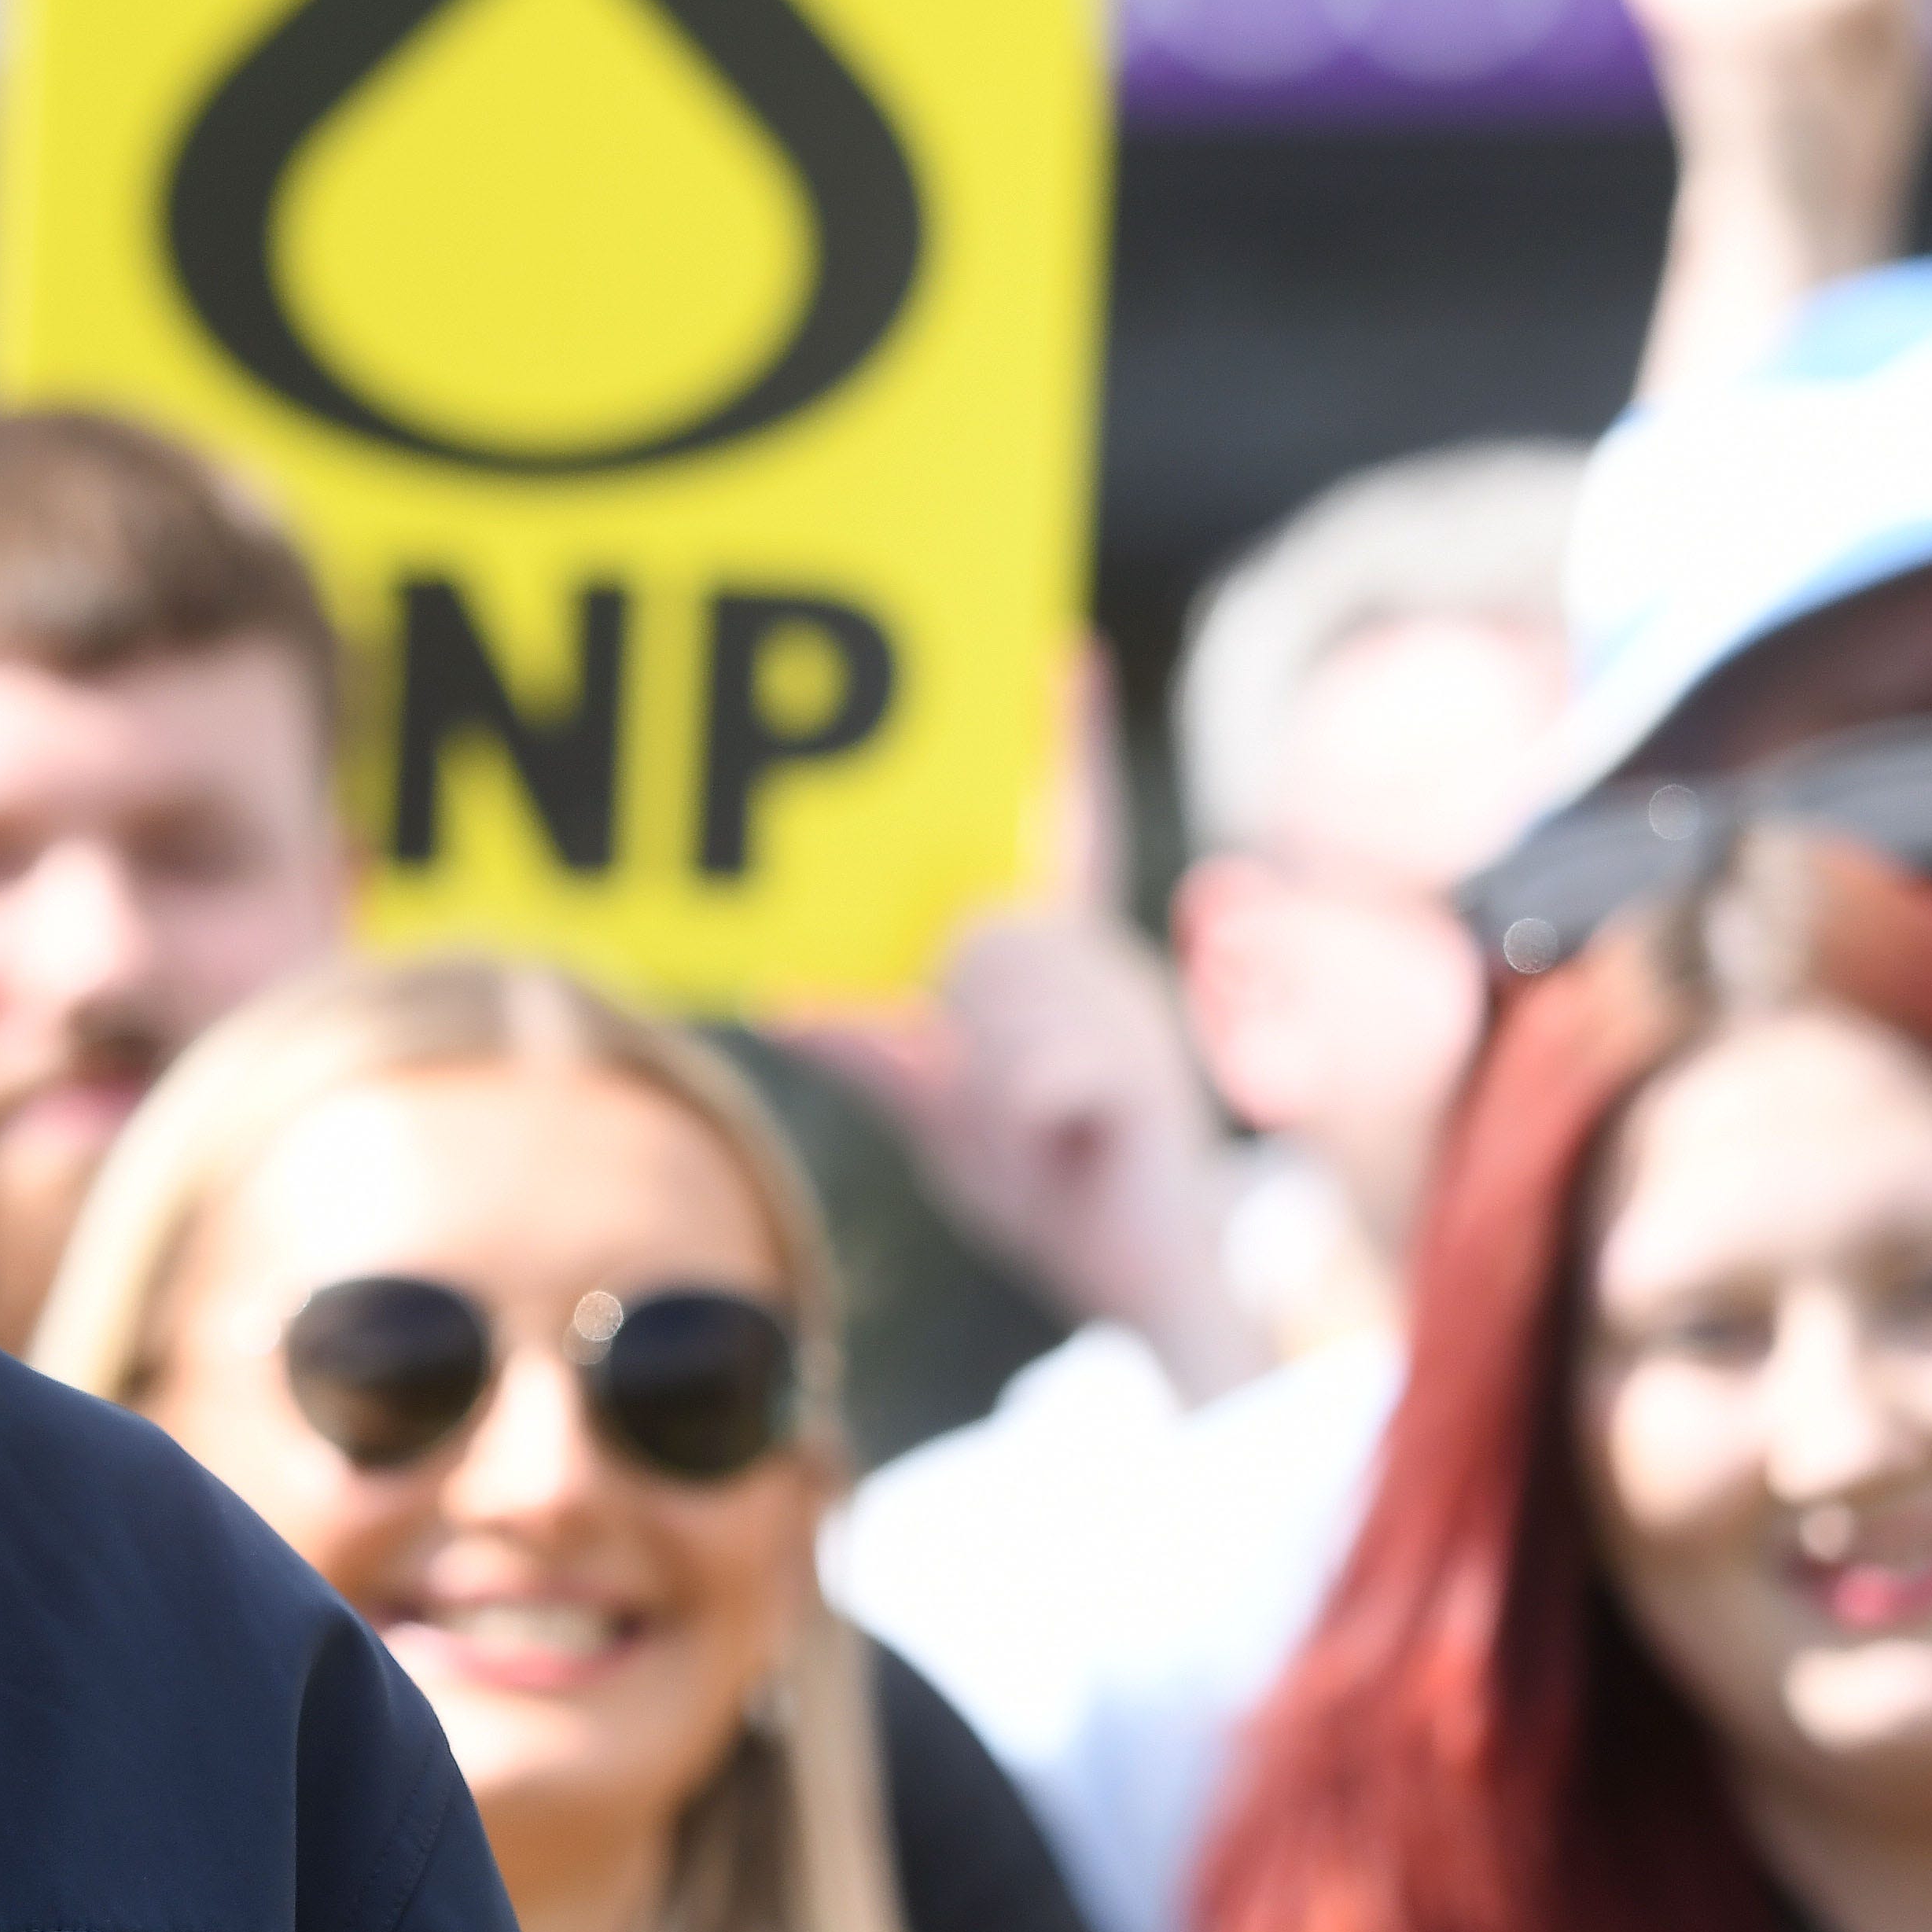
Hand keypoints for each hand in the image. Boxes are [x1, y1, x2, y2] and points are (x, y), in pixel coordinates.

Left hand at [786, 647, 1271, 1401]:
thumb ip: (874, 1051)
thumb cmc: (1050, 1188)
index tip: (1055, 652)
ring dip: (995, 1087)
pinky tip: (1058, 1137)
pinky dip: (1028, 1119)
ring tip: (1040, 1135)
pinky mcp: (1141, 1084)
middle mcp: (1108, 972)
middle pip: (991, 937)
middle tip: (1015, 1102)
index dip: (1062, 748)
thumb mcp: (938, 1114)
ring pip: (1005, 1007)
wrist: (1150, 1279)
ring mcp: (1132, 1023)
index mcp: (1070, 965)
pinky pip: (1040, 1084)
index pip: (1066, 833)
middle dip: (971, 1022)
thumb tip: (781, 1001)